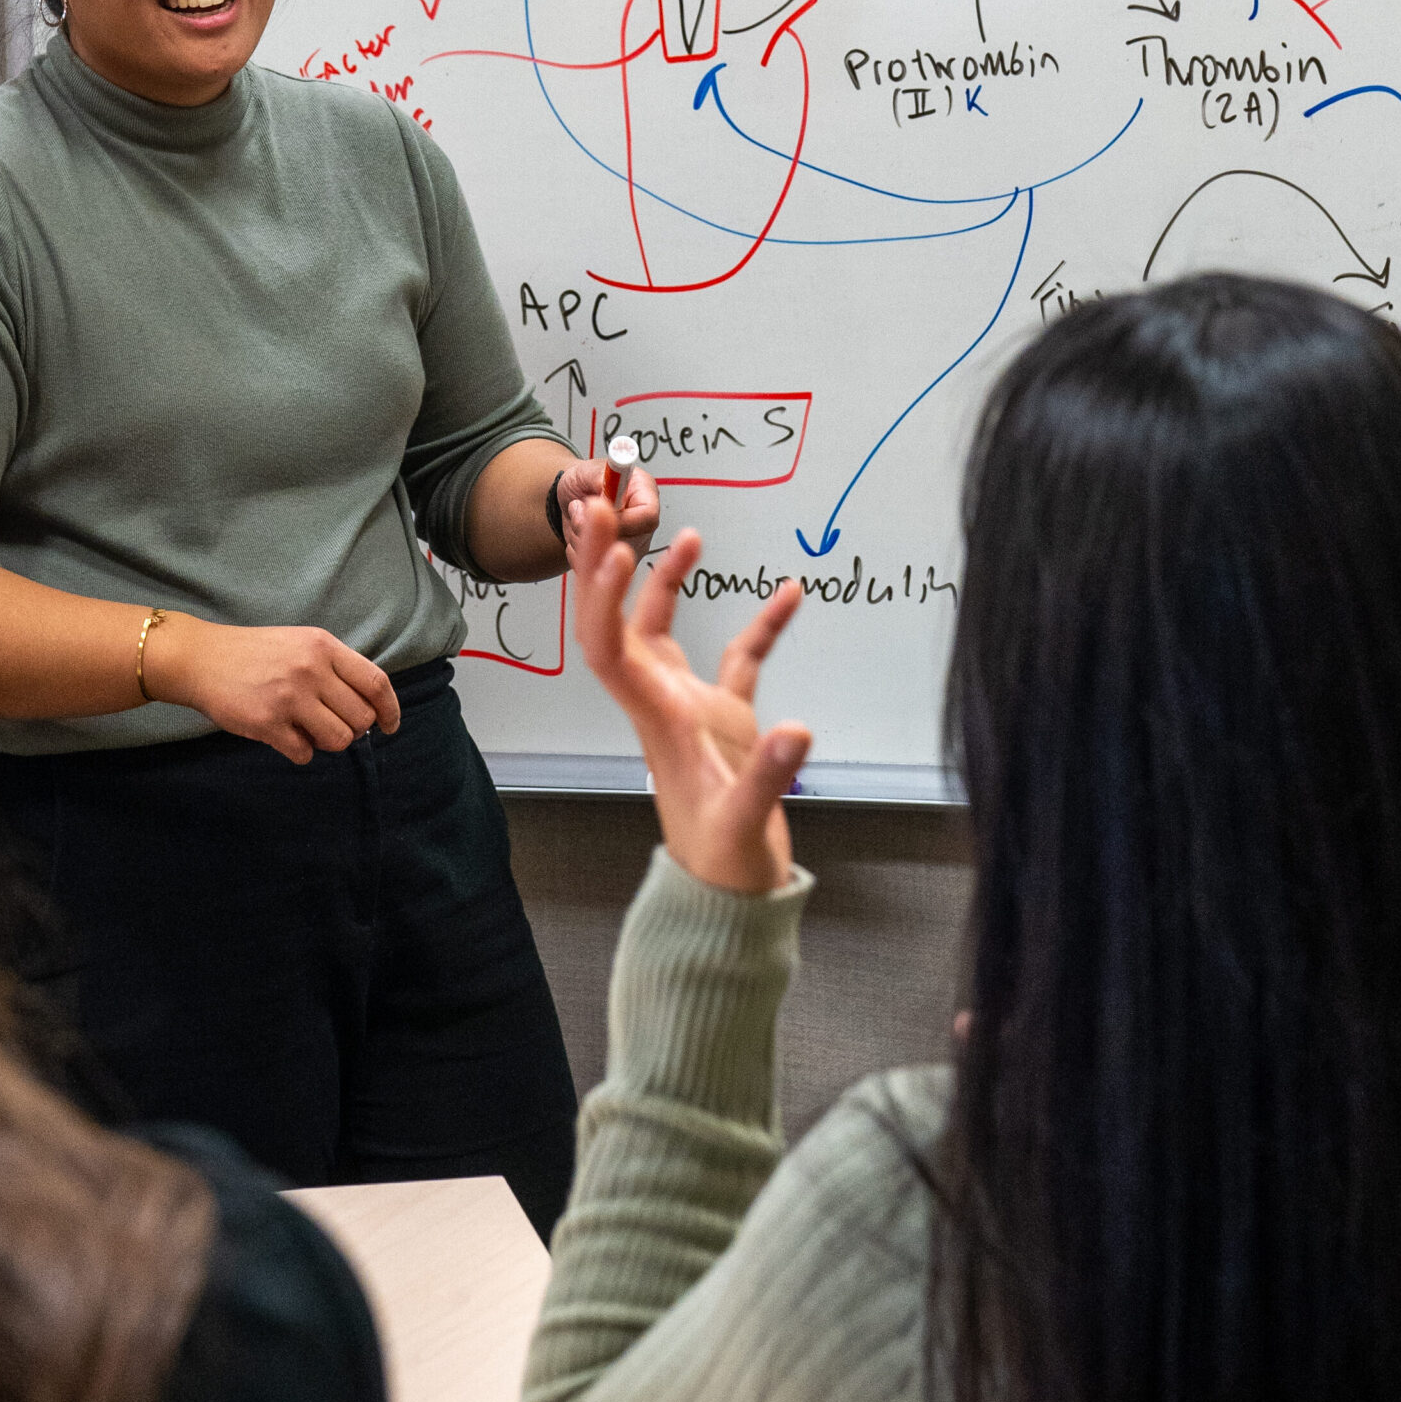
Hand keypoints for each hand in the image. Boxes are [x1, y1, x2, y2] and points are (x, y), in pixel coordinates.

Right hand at [142, 616, 401, 765]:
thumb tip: (370, 707)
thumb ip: (335, 667)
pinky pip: (305, 754)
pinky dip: (300, 752)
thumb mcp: (301, 644)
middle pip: (360, 718)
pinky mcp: (267, 723)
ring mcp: (289, 697)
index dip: (390, 710)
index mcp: (323, 646)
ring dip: (328, 742)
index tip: (390, 725)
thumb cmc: (255, 653)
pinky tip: (285, 737)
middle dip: (352, 729)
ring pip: (339, 740)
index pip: (376, 683)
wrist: (201, 658)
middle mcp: (311, 670)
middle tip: (330, 724)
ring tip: (308, 731)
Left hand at [554, 455, 661, 568]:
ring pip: (607, 559)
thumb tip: (610, 485)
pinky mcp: (615, 566)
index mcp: (644, 495)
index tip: (597, 511)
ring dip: (580, 539)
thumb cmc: (584, 483)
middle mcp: (642, 524)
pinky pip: (593, 569)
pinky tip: (576, 536)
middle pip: (629, 543)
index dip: (622, 519)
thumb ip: (602, 477)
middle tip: (577, 510)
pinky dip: (576, 554)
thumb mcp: (587, 471)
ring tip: (576, 519)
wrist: (570, 500)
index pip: (648, 516)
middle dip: (593, 530)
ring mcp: (631, 547)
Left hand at [576, 504, 809, 894]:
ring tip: (682, 529)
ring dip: (666, 580)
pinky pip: (739, 658)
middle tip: (604, 502)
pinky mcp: (726, 720)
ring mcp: (692, 707)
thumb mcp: (744, 825)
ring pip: (665, 629)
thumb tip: (797, 730)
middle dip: (608, 563)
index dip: (603, 595)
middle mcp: (662, 703)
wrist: (730, 900)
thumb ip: (767, 777)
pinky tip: (790, 593)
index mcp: (656, 720)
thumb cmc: (724, 867)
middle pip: (619, 620)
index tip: (614, 546)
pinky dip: (762, 625)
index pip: (610, 646)